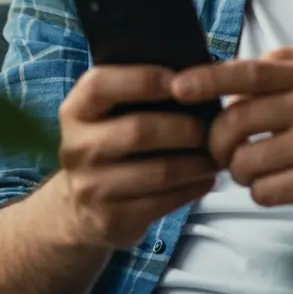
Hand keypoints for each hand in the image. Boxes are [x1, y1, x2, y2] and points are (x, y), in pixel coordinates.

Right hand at [56, 65, 218, 248]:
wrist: (78, 208)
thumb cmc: (110, 141)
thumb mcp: (107, 112)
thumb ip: (136, 89)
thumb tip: (192, 73)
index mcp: (76, 110)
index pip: (101, 86)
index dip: (144, 79)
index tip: (181, 81)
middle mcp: (76, 148)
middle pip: (138, 131)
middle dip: (183, 127)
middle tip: (210, 127)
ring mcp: (90, 189)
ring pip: (158, 172)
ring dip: (195, 163)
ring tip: (216, 155)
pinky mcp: (110, 221)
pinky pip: (162, 203)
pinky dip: (191, 189)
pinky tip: (205, 179)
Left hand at [171, 48, 292, 212]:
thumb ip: (273, 73)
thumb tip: (219, 80)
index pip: (248, 72)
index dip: (209, 78)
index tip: (178, 87)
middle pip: (237, 120)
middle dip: (216, 142)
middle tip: (219, 151)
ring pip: (245, 160)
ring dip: (240, 171)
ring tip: (257, 168)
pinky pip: (264, 190)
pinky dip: (261, 192)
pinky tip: (278, 184)